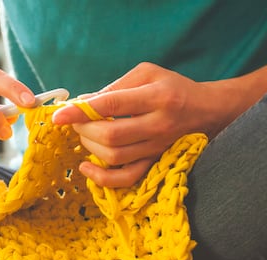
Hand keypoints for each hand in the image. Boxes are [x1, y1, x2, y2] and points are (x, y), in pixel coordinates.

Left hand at [53, 62, 218, 187]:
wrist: (207, 111)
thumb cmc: (173, 87)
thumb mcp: (147, 74)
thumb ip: (114, 87)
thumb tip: (80, 102)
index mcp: (157, 96)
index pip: (111, 105)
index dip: (80, 111)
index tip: (59, 115)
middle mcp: (159, 124)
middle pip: (111, 136)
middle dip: (84, 129)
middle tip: (76, 121)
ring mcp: (158, 148)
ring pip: (114, 157)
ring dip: (90, 146)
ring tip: (85, 134)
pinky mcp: (156, 163)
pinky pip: (126, 179)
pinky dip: (102, 178)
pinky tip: (87, 166)